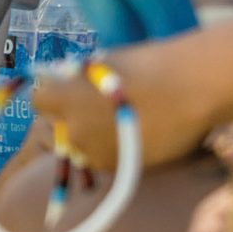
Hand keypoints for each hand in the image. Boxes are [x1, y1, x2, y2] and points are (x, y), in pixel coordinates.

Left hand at [22, 38, 217, 172]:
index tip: (66, 91)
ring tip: (120, 121)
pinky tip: (136, 133)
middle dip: (73, 118)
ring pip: (82, 148)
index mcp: (65, 97)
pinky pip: (105, 160)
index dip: (53, 96)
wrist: (193, 87)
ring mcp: (97, 153)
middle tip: (97, 107)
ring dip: (92, 137)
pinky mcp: (121, 169)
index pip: (39, 102)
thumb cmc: (151, 64)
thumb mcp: (105, 62)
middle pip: (60, 128)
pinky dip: (113, 149)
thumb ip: (82, 76)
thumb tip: (69, 79)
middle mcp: (75, 129)